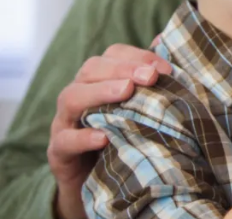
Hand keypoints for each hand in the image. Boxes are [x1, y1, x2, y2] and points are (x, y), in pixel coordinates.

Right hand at [48, 44, 171, 218]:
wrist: (101, 182)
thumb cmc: (126, 136)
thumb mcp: (141, 109)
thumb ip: (153, 82)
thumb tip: (170, 51)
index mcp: (99, 79)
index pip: (113, 55)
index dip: (138, 57)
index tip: (164, 69)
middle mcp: (79, 94)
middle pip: (91, 69)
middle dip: (123, 69)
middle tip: (150, 77)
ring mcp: (64, 122)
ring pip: (72, 97)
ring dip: (101, 92)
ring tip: (126, 92)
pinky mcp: (59, 152)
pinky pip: (65, 141)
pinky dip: (83, 137)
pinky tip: (103, 137)